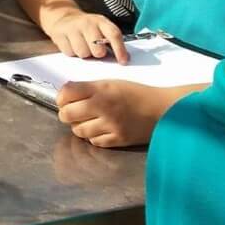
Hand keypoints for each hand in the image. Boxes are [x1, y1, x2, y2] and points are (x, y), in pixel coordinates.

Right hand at [41, 7, 127, 62]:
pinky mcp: (60, 34)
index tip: (123, 61)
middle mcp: (87, 23)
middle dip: (97, 54)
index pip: (113, 34)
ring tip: (82, 46)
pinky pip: (69, 52)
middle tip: (95, 51)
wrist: (62, 16)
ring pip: (83, 53)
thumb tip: (123, 59)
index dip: (120, 49)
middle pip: (98, 49)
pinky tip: (72, 45)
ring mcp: (73, 28)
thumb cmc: (86, 28)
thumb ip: (111, 42)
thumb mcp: (101, 29)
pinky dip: (71, 52)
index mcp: (101, 21)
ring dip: (83, 54)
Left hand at [56, 80, 174, 147]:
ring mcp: (110, 125)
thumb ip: (89, 88)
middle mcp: (103, 107)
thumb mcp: (111, 83)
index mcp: (100, 89)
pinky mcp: (118, 140)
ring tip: (88, 121)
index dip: (62, 97)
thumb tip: (66, 94)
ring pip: (79, 130)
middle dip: (67, 113)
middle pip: (67, 114)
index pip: (66, 93)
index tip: (65, 99)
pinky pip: (94, 141)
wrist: (162, 109)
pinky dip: (93, 136)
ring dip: (79, 126)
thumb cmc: (136, 93)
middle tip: (73, 112)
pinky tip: (100, 129)